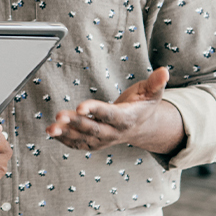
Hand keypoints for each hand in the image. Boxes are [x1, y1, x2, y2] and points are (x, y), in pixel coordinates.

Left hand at [46, 67, 183, 154]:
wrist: (141, 126)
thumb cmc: (143, 104)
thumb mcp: (152, 92)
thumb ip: (156, 83)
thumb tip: (164, 71)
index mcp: (127, 118)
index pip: (109, 115)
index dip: (95, 111)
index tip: (81, 107)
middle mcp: (114, 132)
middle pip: (93, 129)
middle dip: (75, 123)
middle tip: (59, 116)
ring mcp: (104, 140)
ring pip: (83, 139)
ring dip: (66, 134)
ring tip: (50, 128)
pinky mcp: (95, 142)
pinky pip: (79, 145)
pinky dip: (65, 140)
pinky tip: (51, 133)